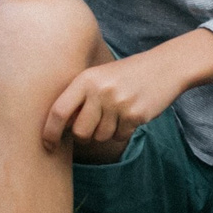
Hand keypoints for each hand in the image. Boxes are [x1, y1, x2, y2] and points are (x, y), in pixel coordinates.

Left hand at [40, 30, 212, 149]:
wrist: (164, 67)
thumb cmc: (125, 75)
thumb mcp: (99, 77)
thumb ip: (79, 98)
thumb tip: (58, 129)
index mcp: (86, 79)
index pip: (59, 111)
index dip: (50, 132)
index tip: (48, 145)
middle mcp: (100, 90)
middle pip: (80, 132)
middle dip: (85, 136)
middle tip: (95, 125)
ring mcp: (118, 103)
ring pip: (100, 137)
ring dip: (106, 132)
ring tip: (117, 113)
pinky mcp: (135, 114)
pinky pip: (120, 137)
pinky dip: (123, 131)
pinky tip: (130, 114)